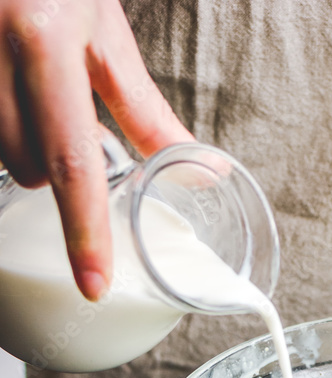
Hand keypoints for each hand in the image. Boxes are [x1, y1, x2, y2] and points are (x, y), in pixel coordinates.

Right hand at [0, 0, 192, 298]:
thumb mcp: (102, 30)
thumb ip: (144, 109)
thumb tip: (203, 171)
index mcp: (45, 37)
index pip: (73, 160)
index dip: (85, 232)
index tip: (94, 283)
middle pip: (27, 168)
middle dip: (51, 164)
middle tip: (57, 116)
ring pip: (0, 155)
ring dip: (20, 144)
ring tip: (29, 96)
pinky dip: (1, 128)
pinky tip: (8, 98)